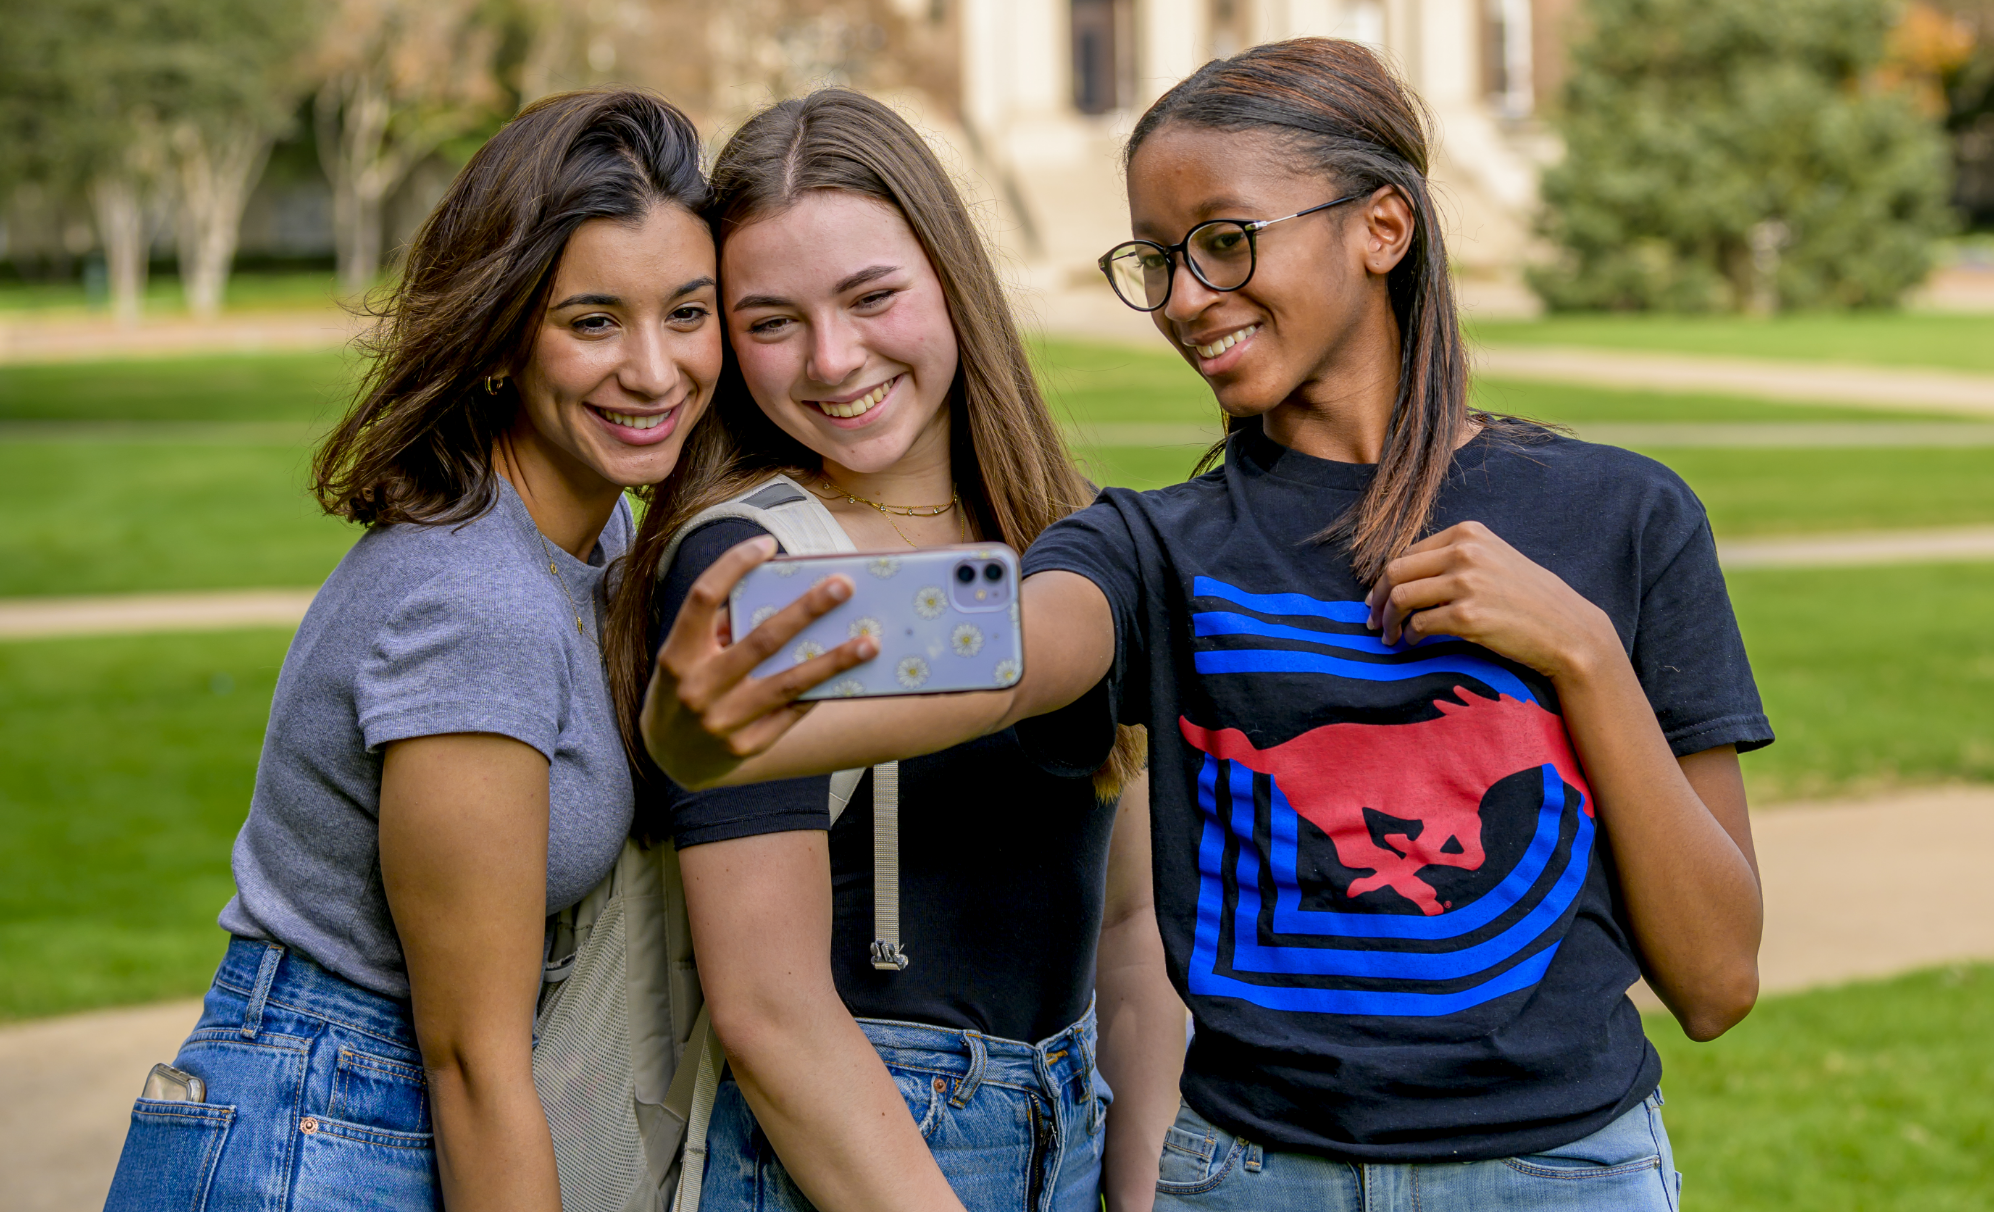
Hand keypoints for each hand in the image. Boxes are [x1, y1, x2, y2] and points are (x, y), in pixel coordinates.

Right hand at [640, 536, 877, 787]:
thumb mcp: (684, 656)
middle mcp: (698, 689)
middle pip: (760, 641)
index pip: (703, 598)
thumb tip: (782, 596)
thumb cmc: (683, 689)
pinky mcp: (746, 748)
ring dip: (833, 661)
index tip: (767, 543)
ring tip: (869, 642)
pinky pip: (791, 713)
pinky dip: (819, 690)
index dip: (733, 566)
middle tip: (843, 586)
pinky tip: (850, 675)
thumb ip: (720, 627)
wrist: (668, 758)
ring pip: (788, 684)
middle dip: (806, 610)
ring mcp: (723, 723)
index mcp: (677, 655)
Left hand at [1363, 521, 1619, 682]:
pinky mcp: (1468, 616)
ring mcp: (1467, 583)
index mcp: (1469, 533)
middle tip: (1374, 620)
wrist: (1568, 629)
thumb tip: (1405, 577)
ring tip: (1389, 636)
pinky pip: (1420, 624)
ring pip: (1402, 597)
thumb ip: (1455, 559)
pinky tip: (1413, 642)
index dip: (1388, 578)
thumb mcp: (1494, 561)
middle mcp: (1466, 552)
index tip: (1379, 597)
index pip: (1409, 552)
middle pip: (1397, 571)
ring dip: (1388, 620)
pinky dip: (1410, 635)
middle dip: (1379, 598)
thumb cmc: (1530, 600)